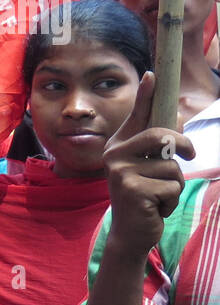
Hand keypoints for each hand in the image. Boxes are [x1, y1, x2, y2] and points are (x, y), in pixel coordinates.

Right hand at [103, 73, 194, 258]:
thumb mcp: (150, 168)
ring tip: (159, 195)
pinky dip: (171, 200)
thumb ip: (158, 146)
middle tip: (190, 157)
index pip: (137, 114)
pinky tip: (155, 207)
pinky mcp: (131, 189)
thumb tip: (175, 119)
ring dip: (174, 185)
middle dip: (183, 146)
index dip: (146, 93)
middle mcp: (114, 154)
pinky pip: (170, 187)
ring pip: (171, 167)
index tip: (153, 73)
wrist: (130, 232)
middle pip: (161, 136)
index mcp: (120, 145)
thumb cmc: (144, 196)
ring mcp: (120, 172)